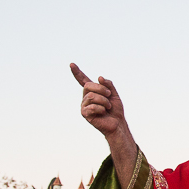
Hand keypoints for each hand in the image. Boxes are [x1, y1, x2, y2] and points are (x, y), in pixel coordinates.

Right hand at [70, 63, 137, 188]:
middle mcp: (86, 97)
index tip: (71, 64)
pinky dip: (101, 109)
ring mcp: (84, 105)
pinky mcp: (85, 114)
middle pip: (88, 85)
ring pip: (91, 96)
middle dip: (102, 89)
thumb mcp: (114, 94)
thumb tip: (99, 77)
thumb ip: (108, 84)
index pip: (83, 80)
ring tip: (108, 107)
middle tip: (109, 96)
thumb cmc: (115, 110)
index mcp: (92, 91)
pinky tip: (103, 113)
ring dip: (104, 100)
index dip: (77, 72)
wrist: (118, 123)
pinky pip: (91, 107)